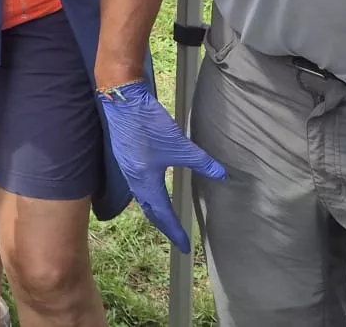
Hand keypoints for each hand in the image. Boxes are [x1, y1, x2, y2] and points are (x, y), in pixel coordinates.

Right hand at [99, 79, 226, 252]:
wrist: (122, 99)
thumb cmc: (149, 123)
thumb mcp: (178, 144)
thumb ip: (201, 161)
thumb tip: (222, 175)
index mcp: (146, 181)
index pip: (163, 214)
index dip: (175, 231)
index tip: (185, 246)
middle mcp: (134, 179)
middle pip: (150, 210)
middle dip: (164, 225)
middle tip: (177, 236)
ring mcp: (127, 168)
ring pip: (143, 198)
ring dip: (155, 211)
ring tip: (167, 217)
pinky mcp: (126, 156)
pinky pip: (138, 186)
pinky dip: (148, 195)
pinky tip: (154, 189)